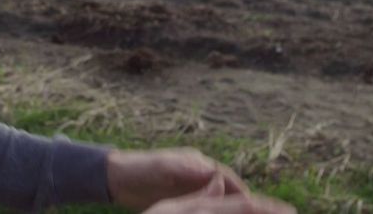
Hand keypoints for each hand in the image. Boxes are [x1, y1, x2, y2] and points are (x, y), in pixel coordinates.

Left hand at [106, 147, 246, 210]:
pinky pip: (204, 209)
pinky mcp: (183, 201)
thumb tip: (216, 171)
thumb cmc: (139, 169)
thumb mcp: (163, 168)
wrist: (117, 179)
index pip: (228, 179)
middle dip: (242, 203)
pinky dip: (215, 213)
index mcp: (198, 163)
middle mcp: (199, 174)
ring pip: (218, 202)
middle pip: (228, 191)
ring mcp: (192, 188)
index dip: (243, 193)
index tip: (256, 206)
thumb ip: (188, 169)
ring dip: (229, 210)